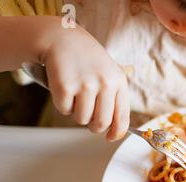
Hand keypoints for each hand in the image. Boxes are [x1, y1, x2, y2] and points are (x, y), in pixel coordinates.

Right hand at [41, 21, 129, 140]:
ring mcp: (85, 84)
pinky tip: (65, 88)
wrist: (63, 39)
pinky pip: (65, 110)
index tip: (110, 138)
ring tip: (76, 95)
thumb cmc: (89, 63)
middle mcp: (105, 83)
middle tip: (88, 117)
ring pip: (82, 119)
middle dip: (93, 126)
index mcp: (119, 82)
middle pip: (101, 123)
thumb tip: (113, 134)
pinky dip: (63, 104)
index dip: (116, 132)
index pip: (122, 117)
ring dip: (77, 113)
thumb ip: (114, 102)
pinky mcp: (65, 85)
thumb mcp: (109, 76)